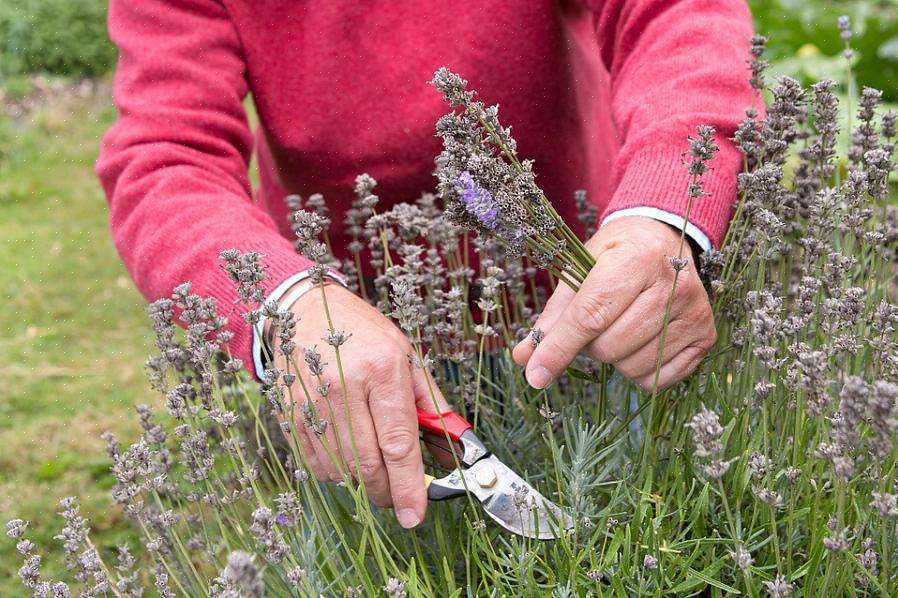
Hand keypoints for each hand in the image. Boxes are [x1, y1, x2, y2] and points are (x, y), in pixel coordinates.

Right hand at [270, 282, 448, 527]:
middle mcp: (344, 387)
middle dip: (387, 492)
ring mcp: (311, 402)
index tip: (414, 514)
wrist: (307, 311)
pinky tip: (347, 455)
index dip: (407, 485)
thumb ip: (432, 408)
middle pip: (367, 464)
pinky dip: (336, 472)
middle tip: (398, 497)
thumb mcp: (408, 358)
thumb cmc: (366, 334)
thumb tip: (450, 452)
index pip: (397, 443)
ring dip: (362, 483)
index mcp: (382, 370)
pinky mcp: (291, 413)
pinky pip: (315, 463)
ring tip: (374, 467)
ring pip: (340, 470)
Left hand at [512, 217, 715, 391]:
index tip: (535, 375)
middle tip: (595, 323)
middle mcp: (673, 285)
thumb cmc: (615, 254)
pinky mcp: (706, 335)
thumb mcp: (579, 270)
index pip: (590, 316)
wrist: (664, 239)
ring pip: (633, 367)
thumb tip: (524, 357)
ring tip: (619, 326)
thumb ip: (552, 316)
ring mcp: (695, 312)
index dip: (559, 348)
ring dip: (614, 358)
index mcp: (636, 258)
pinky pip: (658, 379)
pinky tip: (640, 341)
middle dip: (589, 345)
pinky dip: (639, 370)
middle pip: (609, 347)